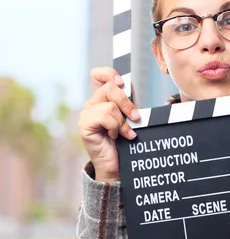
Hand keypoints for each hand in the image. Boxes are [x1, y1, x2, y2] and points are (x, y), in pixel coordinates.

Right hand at [78, 67, 139, 182]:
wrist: (117, 165)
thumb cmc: (125, 140)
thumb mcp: (130, 117)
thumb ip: (128, 102)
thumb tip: (131, 87)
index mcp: (102, 99)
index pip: (98, 75)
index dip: (109, 74)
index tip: (123, 82)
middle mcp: (92, 104)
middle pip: (110, 87)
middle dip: (127, 103)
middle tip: (136, 118)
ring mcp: (86, 114)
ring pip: (110, 105)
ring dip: (123, 120)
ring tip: (124, 132)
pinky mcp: (84, 125)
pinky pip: (105, 116)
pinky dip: (116, 126)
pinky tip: (116, 136)